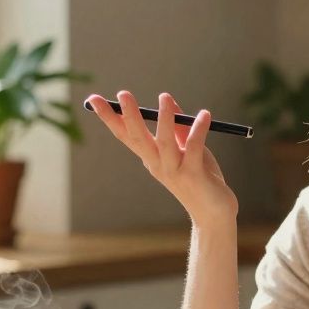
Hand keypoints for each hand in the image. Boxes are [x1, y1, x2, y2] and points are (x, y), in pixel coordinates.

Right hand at [88, 91, 237, 226]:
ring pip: (165, 142)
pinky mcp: (193, 175)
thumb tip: (168, 101)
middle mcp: (157, 164)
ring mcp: (174, 171)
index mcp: (151, 157)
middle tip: (122, 94)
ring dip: (164, 119)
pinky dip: (199, 130)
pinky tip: (205, 115)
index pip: (125, 134)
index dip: (110, 117)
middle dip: (129, 116)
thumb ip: (179, 127)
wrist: (214, 213)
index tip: (94, 99)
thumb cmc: (200, 179)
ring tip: (165, 96)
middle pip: (138, 138)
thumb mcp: (186, 149)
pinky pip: (194, 147)